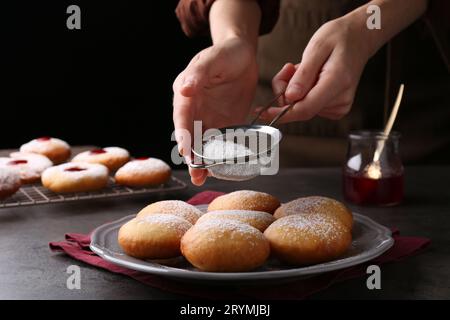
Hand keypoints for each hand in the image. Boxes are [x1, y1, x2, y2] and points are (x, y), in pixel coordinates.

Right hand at [173, 37, 257, 184]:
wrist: (243, 55)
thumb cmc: (225, 53)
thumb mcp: (212, 59)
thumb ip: (198, 74)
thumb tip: (184, 90)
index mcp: (186, 94)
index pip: (182, 117)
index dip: (183, 135)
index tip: (186, 151)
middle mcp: (194, 110)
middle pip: (190, 136)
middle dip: (192, 156)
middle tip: (196, 175)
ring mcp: (209, 118)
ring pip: (204, 143)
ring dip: (204, 161)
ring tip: (204, 178)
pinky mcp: (224, 124)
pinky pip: (222, 142)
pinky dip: (221, 156)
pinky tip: (222, 169)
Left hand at [257, 16, 370, 121]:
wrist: (359, 38)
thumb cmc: (338, 38)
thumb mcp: (316, 47)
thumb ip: (303, 74)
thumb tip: (290, 98)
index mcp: (337, 83)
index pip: (304, 109)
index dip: (281, 113)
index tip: (263, 113)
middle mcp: (340, 100)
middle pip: (299, 108)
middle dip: (285, 92)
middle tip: (288, 69)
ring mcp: (339, 106)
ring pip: (301, 107)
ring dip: (293, 90)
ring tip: (303, 68)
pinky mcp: (335, 108)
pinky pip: (308, 105)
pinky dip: (301, 93)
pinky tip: (309, 77)